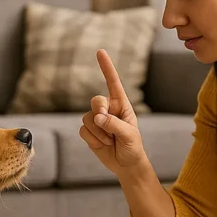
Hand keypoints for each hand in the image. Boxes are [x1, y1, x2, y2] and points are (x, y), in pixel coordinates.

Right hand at [79, 50, 146, 175]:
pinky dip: (92, 140)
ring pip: (87, 118)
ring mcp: (97, 120)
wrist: (126, 164)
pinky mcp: (89, 131)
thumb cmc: (133, 147)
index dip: (106, 67)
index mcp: (121, 105)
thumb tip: (98, 117)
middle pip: (96, 101)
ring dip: (99, 133)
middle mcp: (108, 109)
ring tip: (110, 141)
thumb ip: (115, 124)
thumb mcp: (130, 135)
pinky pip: (83, 130)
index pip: (113, 83)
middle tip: (106, 124)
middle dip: (99, 112)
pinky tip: (102, 145)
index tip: (100, 52)